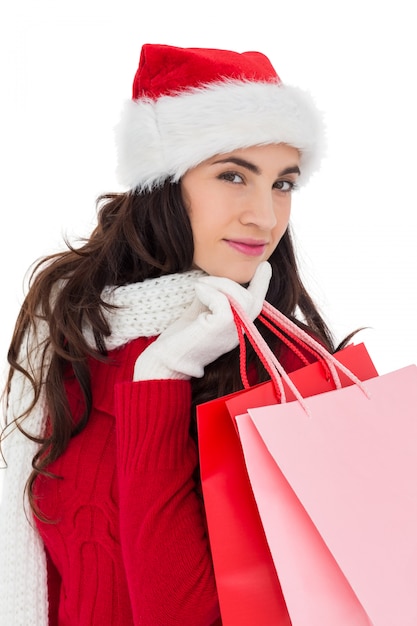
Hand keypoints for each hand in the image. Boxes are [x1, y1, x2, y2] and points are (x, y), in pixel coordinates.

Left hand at [133, 262, 271, 379]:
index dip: (262, 284)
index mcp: (237, 328)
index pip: (256, 304)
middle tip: (206, 280)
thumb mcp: (202, 312)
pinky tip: (197, 290)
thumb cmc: (181, 338)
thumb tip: (216, 279)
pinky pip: (223, 300)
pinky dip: (209, 290)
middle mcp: (239, 332)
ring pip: (241, 298)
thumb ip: (214, 298)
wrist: (167, 360)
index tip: (265, 266)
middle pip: (252, 299)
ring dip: (219, 284)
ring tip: (200, 285)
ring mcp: (232, 332)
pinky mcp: (220, 328)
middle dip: (231, 282)